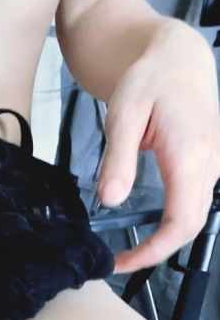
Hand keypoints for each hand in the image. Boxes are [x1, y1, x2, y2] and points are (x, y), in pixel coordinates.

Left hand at [96, 20, 219, 273]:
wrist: (178, 57)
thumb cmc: (149, 79)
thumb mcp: (123, 114)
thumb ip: (117, 159)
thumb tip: (109, 200)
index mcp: (190, 153)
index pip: (181, 222)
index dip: (154, 251)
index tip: (121, 262)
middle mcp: (210, 163)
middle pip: (191, 226)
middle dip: (156, 251)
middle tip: (118, 260)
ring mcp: (215, 165)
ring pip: (195, 217)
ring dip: (165, 238)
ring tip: (129, 248)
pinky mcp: (210, 165)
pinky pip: (196, 203)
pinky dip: (173, 221)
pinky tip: (148, 225)